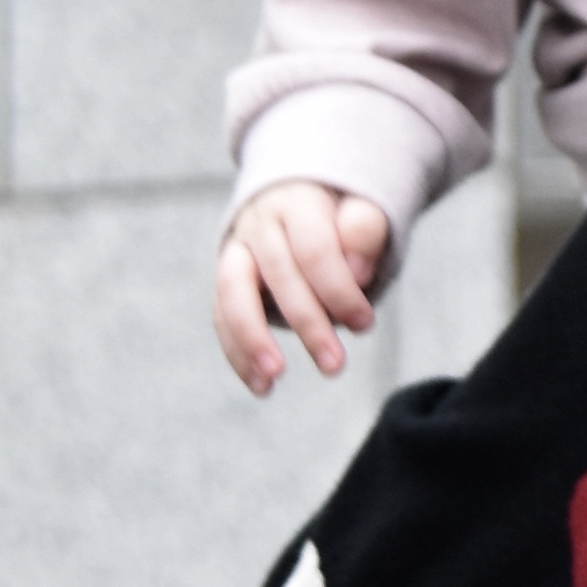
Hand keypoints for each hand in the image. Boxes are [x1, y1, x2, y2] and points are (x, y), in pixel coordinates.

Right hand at [216, 183, 394, 392]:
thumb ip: (365, 230)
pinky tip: (260, 386)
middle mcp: (260, 223)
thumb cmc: (340, 218)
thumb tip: (357, 270)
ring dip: (251, 338)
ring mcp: (237, 251)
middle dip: (307, 322)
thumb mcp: (362, 213)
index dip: (338, 288)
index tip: (364, 323)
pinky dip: (237, 353)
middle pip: (278, 273)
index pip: (314, 247)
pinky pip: (221, 316)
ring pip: (232, 292)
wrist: (300, 200)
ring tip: (273, 378)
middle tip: (334, 365)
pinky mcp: (226, 281)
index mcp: (297, 201)